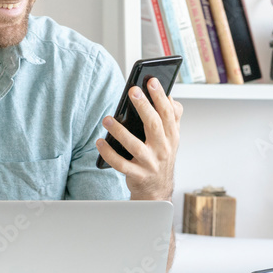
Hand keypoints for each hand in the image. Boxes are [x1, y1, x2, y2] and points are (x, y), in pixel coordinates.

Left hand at [96, 77, 183, 200]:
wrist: (157, 191)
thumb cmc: (160, 158)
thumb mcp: (172, 139)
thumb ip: (173, 118)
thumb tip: (170, 96)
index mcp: (172, 137)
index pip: (168, 113)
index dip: (160, 96)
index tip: (152, 81)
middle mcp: (163, 150)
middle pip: (154, 125)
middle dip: (144, 106)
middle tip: (133, 91)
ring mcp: (150, 164)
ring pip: (135, 146)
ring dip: (120, 131)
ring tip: (107, 119)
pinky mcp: (137, 175)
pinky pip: (120, 164)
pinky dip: (109, 153)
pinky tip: (100, 142)